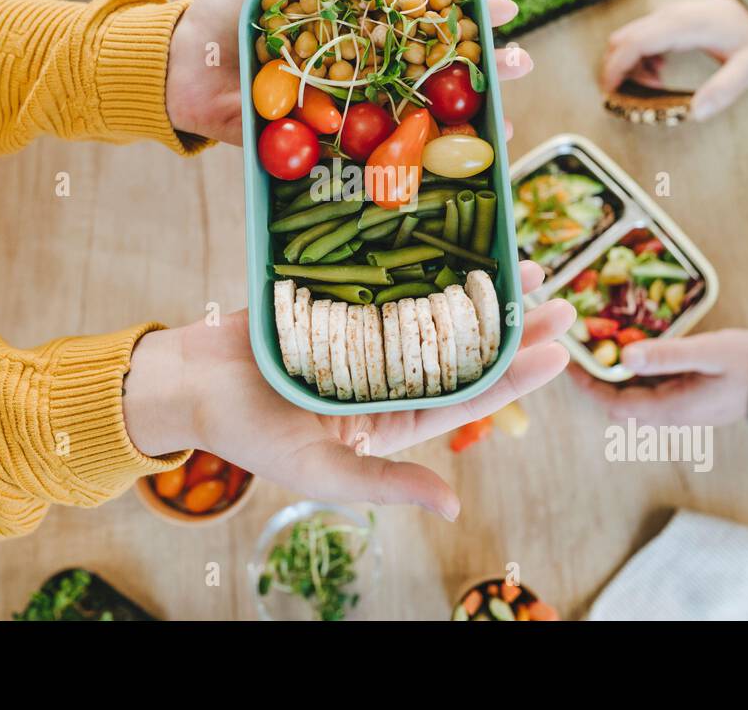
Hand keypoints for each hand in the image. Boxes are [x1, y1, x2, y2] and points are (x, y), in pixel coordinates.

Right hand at [123, 261, 575, 519]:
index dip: (514, 375)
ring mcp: (366, 332)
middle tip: (557, 298)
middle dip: (511, 325)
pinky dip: (424, 259)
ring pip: (436, 307)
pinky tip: (457, 240)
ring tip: (521, 265)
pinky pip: (390, 277)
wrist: (190, 381)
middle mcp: (387, 373)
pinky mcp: (340, 298)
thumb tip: (453, 508)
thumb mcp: (322, 472)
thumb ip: (387, 483)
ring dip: (479, 288)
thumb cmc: (251, 435)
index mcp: (391, 417)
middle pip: (463, 347)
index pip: (468, 396)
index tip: (557, 352)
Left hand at [165, 0, 535, 144]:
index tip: (503, 11)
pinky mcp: (327, 149)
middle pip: (435, 71)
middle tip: (520, 64)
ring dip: (466, 122)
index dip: (465, 16)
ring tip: (504, 122)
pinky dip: (414, 163)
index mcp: (358, 30)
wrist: (181, 68)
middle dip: (484, 68)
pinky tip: (450, 163)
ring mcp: (350, 113)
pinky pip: (376, 158)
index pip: (425, 22)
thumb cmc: (229, 14)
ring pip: (418, 119)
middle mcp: (363, 71)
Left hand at [569, 329, 747, 425]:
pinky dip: (636, 374)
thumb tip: (625, 356)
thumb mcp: (707, 352)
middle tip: (581, 350)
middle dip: (596, 381)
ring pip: (634, 399)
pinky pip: (652, 391)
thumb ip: (667, 355)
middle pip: (618, 405)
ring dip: (614, 378)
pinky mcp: (689, 399)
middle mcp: (672, 415)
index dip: (588, 385)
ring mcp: (681, 410)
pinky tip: (632, 350)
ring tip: (599, 347)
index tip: (570, 361)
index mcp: (672, 409)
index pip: (614, 404)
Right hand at [600, 0, 747, 120]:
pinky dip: (638, 58)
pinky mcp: (667, 19)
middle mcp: (669, 15)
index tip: (611, 91)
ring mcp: (666, 15)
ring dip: (628, 65)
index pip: (634, 42)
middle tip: (631, 95)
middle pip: (622, 39)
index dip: (616, 68)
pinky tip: (658, 73)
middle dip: (616, 69)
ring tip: (653, 85)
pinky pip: (639, 37)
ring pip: (627, 38)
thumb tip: (696, 113)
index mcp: (683, 26)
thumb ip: (724, 90)